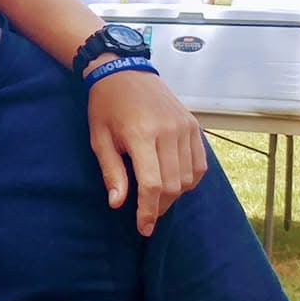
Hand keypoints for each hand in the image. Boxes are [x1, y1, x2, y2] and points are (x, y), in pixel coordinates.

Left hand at [86, 67, 206, 235]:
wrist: (124, 72)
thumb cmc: (106, 108)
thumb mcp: (99, 139)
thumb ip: (111, 172)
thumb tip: (117, 204)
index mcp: (141, 135)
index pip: (152, 184)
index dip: (148, 211)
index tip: (143, 228)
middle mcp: (168, 131)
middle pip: (173, 185)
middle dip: (160, 207)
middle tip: (147, 216)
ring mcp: (186, 128)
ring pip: (190, 178)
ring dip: (175, 195)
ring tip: (156, 199)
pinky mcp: (195, 126)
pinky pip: (200, 164)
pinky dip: (190, 180)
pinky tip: (173, 183)